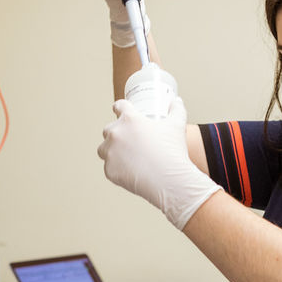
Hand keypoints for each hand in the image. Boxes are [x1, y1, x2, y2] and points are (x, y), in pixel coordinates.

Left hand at [97, 98, 218, 229]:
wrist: (168, 180)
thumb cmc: (172, 152)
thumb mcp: (177, 126)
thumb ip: (177, 110)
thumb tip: (177, 101)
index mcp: (130, 119)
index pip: (119, 106)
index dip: (120, 108)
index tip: (119, 110)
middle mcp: (116, 133)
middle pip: (108, 130)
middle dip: (116, 134)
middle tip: (128, 141)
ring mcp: (110, 153)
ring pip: (103, 149)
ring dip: (110, 151)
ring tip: (124, 157)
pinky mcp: (109, 170)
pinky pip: (109, 168)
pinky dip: (116, 169)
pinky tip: (127, 172)